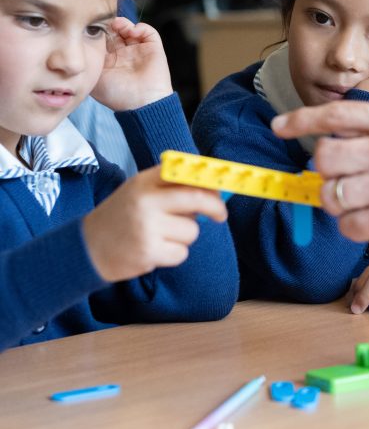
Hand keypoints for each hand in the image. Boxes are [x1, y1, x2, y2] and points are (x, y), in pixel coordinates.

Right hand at [82, 165, 226, 282]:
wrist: (86, 248)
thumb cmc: (123, 216)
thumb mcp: (140, 191)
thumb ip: (171, 185)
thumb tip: (213, 188)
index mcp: (144, 182)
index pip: (185, 174)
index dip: (209, 181)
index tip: (221, 189)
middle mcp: (145, 201)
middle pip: (196, 199)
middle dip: (215, 207)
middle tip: (220, 215)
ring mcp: (147, 228)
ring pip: (192, 231)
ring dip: (184, 236)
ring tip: (161, 235)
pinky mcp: (148, 253)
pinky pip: (182, 253)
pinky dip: (174, 254)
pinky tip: (155, 250)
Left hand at [91, 17, 172, 110]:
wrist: (141, 103)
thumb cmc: (117, 95)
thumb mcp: (94, 77)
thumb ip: (88, 60)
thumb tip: (82, 43)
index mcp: (110, 60)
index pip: (103, 39)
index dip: (98, 31)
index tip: (91, 27)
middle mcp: (125, 54)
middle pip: (116, 31)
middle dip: (110, 25)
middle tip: (103, 23)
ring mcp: (139, 50)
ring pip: (131, 28)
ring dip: (123, 23)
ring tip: (117, 25)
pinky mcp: (153, 48)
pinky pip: (148, 31)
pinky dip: (140, 27)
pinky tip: (132, 31)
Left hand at [272, 102, 368, 255]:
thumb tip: (332, 144)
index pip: (336, 115)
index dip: (301, 120)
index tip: (280, 127)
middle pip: (324, 158)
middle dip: (327, 173)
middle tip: (343, 181)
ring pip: (332, 196)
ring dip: (342, 204)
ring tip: (365, 204)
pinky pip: (348, 226)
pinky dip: (355, 227)